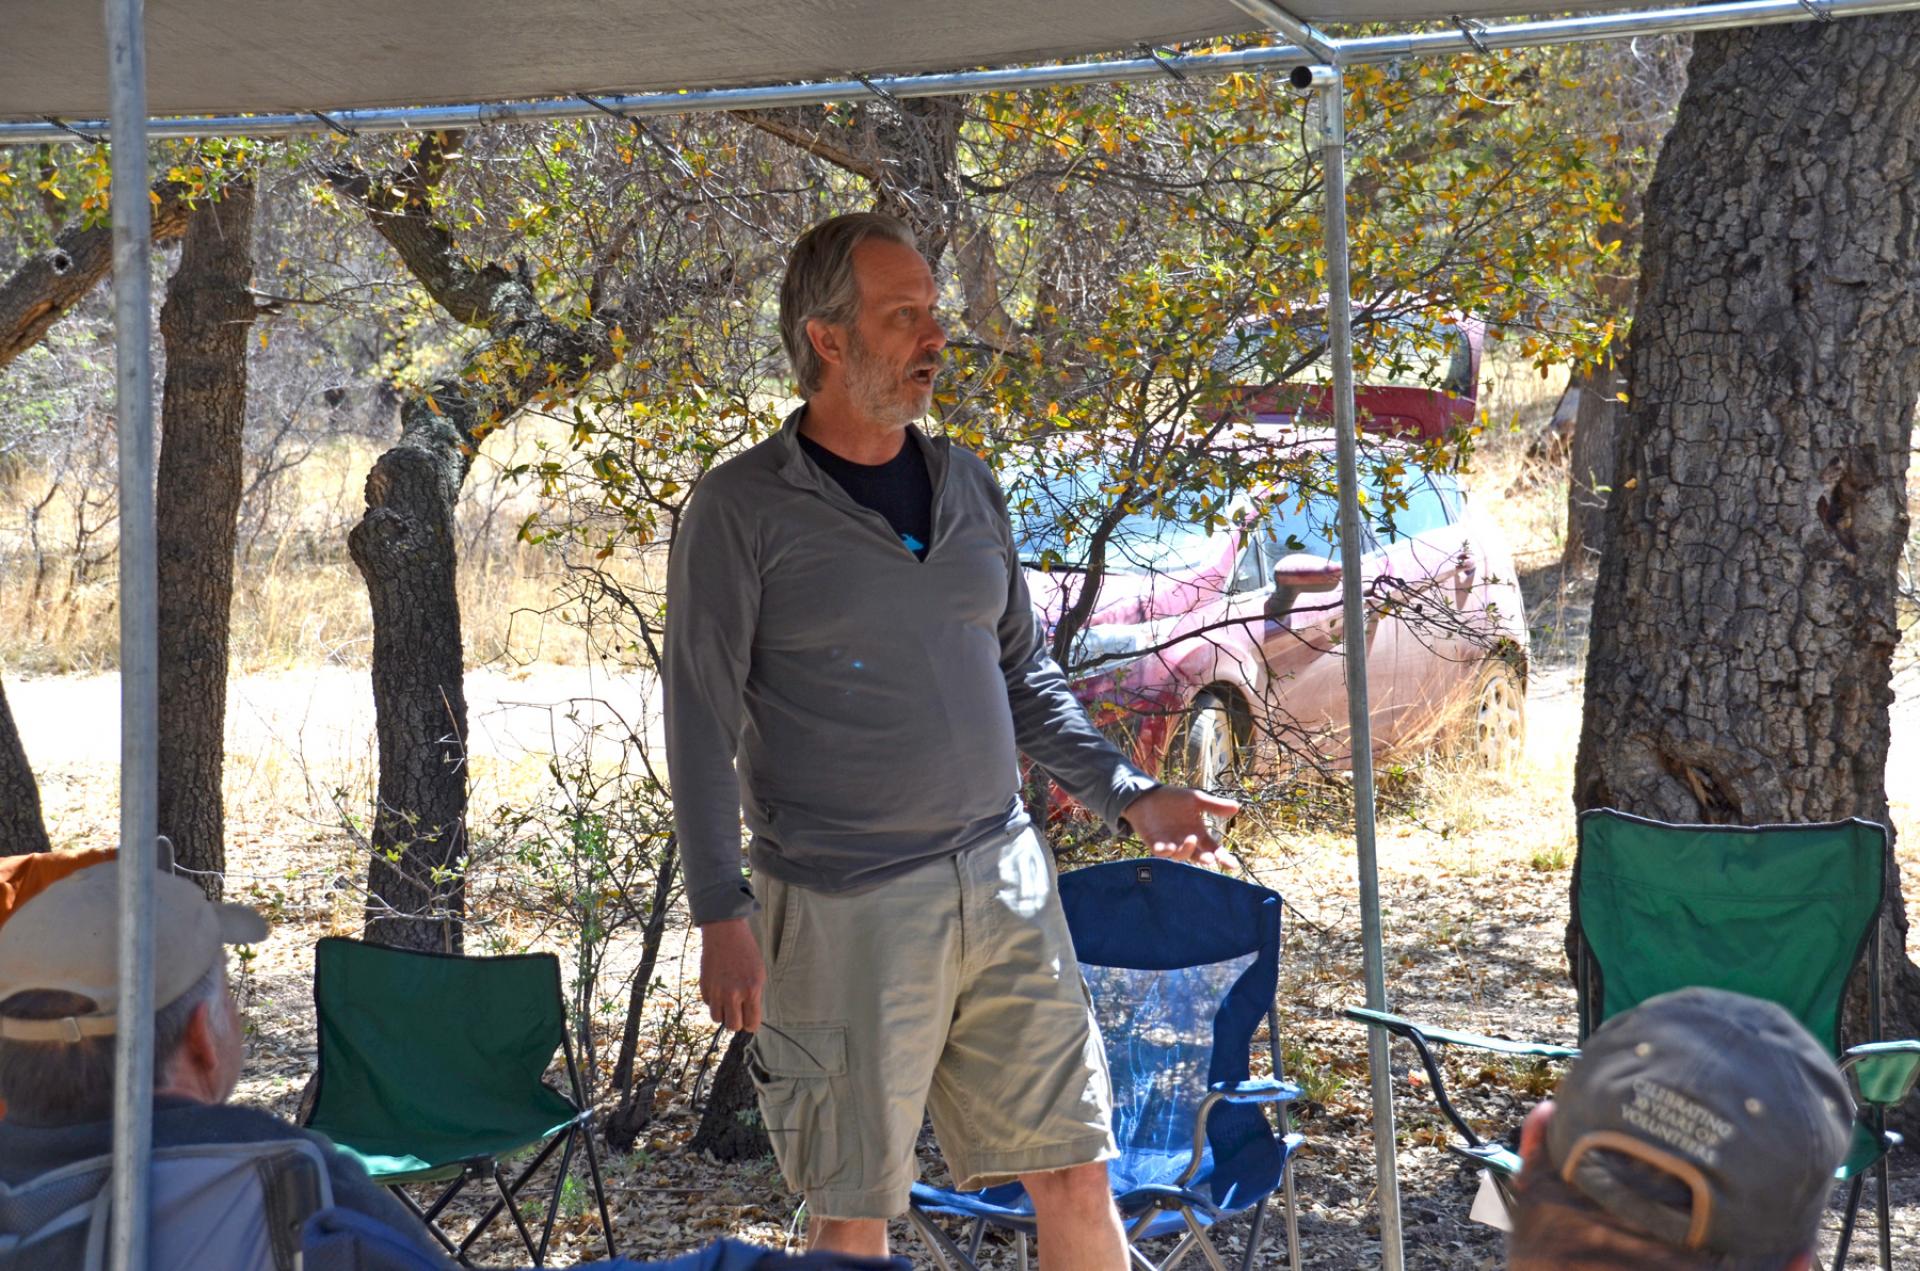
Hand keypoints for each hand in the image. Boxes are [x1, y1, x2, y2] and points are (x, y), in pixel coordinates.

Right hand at [700, 918, 764, 1032]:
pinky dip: (713, 1001)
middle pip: (733, 1026)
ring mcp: (717, 991)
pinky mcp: (704, 986)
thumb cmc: (746, 952)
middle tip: (739, 1013)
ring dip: (723, 1013)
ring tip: (728, 1002)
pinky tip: (719, 988)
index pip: (751, 1023)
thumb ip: (754, 996)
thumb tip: (749, 1016)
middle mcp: (733, 993)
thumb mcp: (758, 974)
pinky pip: (708, 1004)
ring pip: (717, 1018)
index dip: (751, 1025)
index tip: (750, 1022)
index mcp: (751, 990)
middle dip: (737, 1022)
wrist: (726, 934)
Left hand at [1123, 786, 1240, 869]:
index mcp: (1198, 834)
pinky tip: (1169, 847)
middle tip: (1210, 858)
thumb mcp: (1196, 799)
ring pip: (1180, 855)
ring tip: (1190, 840)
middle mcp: (1186, 843)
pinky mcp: (1155, 844)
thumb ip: (1214, 806)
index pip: (1214, 849)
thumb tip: (1237, 807)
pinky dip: (1165, 851)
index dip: (1223, 858)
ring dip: (1186, 851)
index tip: (1233, 865)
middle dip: (1204, 858)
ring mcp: (1171, 845)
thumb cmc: (1174, 799)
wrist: (1148, 796)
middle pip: (1198, 856)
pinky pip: (1161, 852)